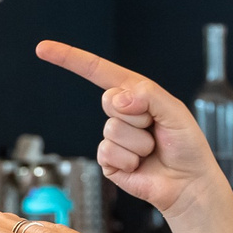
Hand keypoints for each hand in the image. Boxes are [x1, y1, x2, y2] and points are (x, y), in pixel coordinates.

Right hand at [34, 40, 232, 224]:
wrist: (187, 184)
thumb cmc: (186, 146)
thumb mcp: (175, 111)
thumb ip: (147, 96)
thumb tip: (116, 99)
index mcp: (135, 94)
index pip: (98, 71)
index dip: (70, 59)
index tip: (44, 49)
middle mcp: (121, 114)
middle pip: (109, 102)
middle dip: (137, 116)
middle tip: (154, 129)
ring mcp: (113, 137)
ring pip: (112, 131)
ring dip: (138, 143)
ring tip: (151, 150)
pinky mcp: (108, 161)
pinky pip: (109, 153)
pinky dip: (129, 160)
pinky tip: (140, 165)